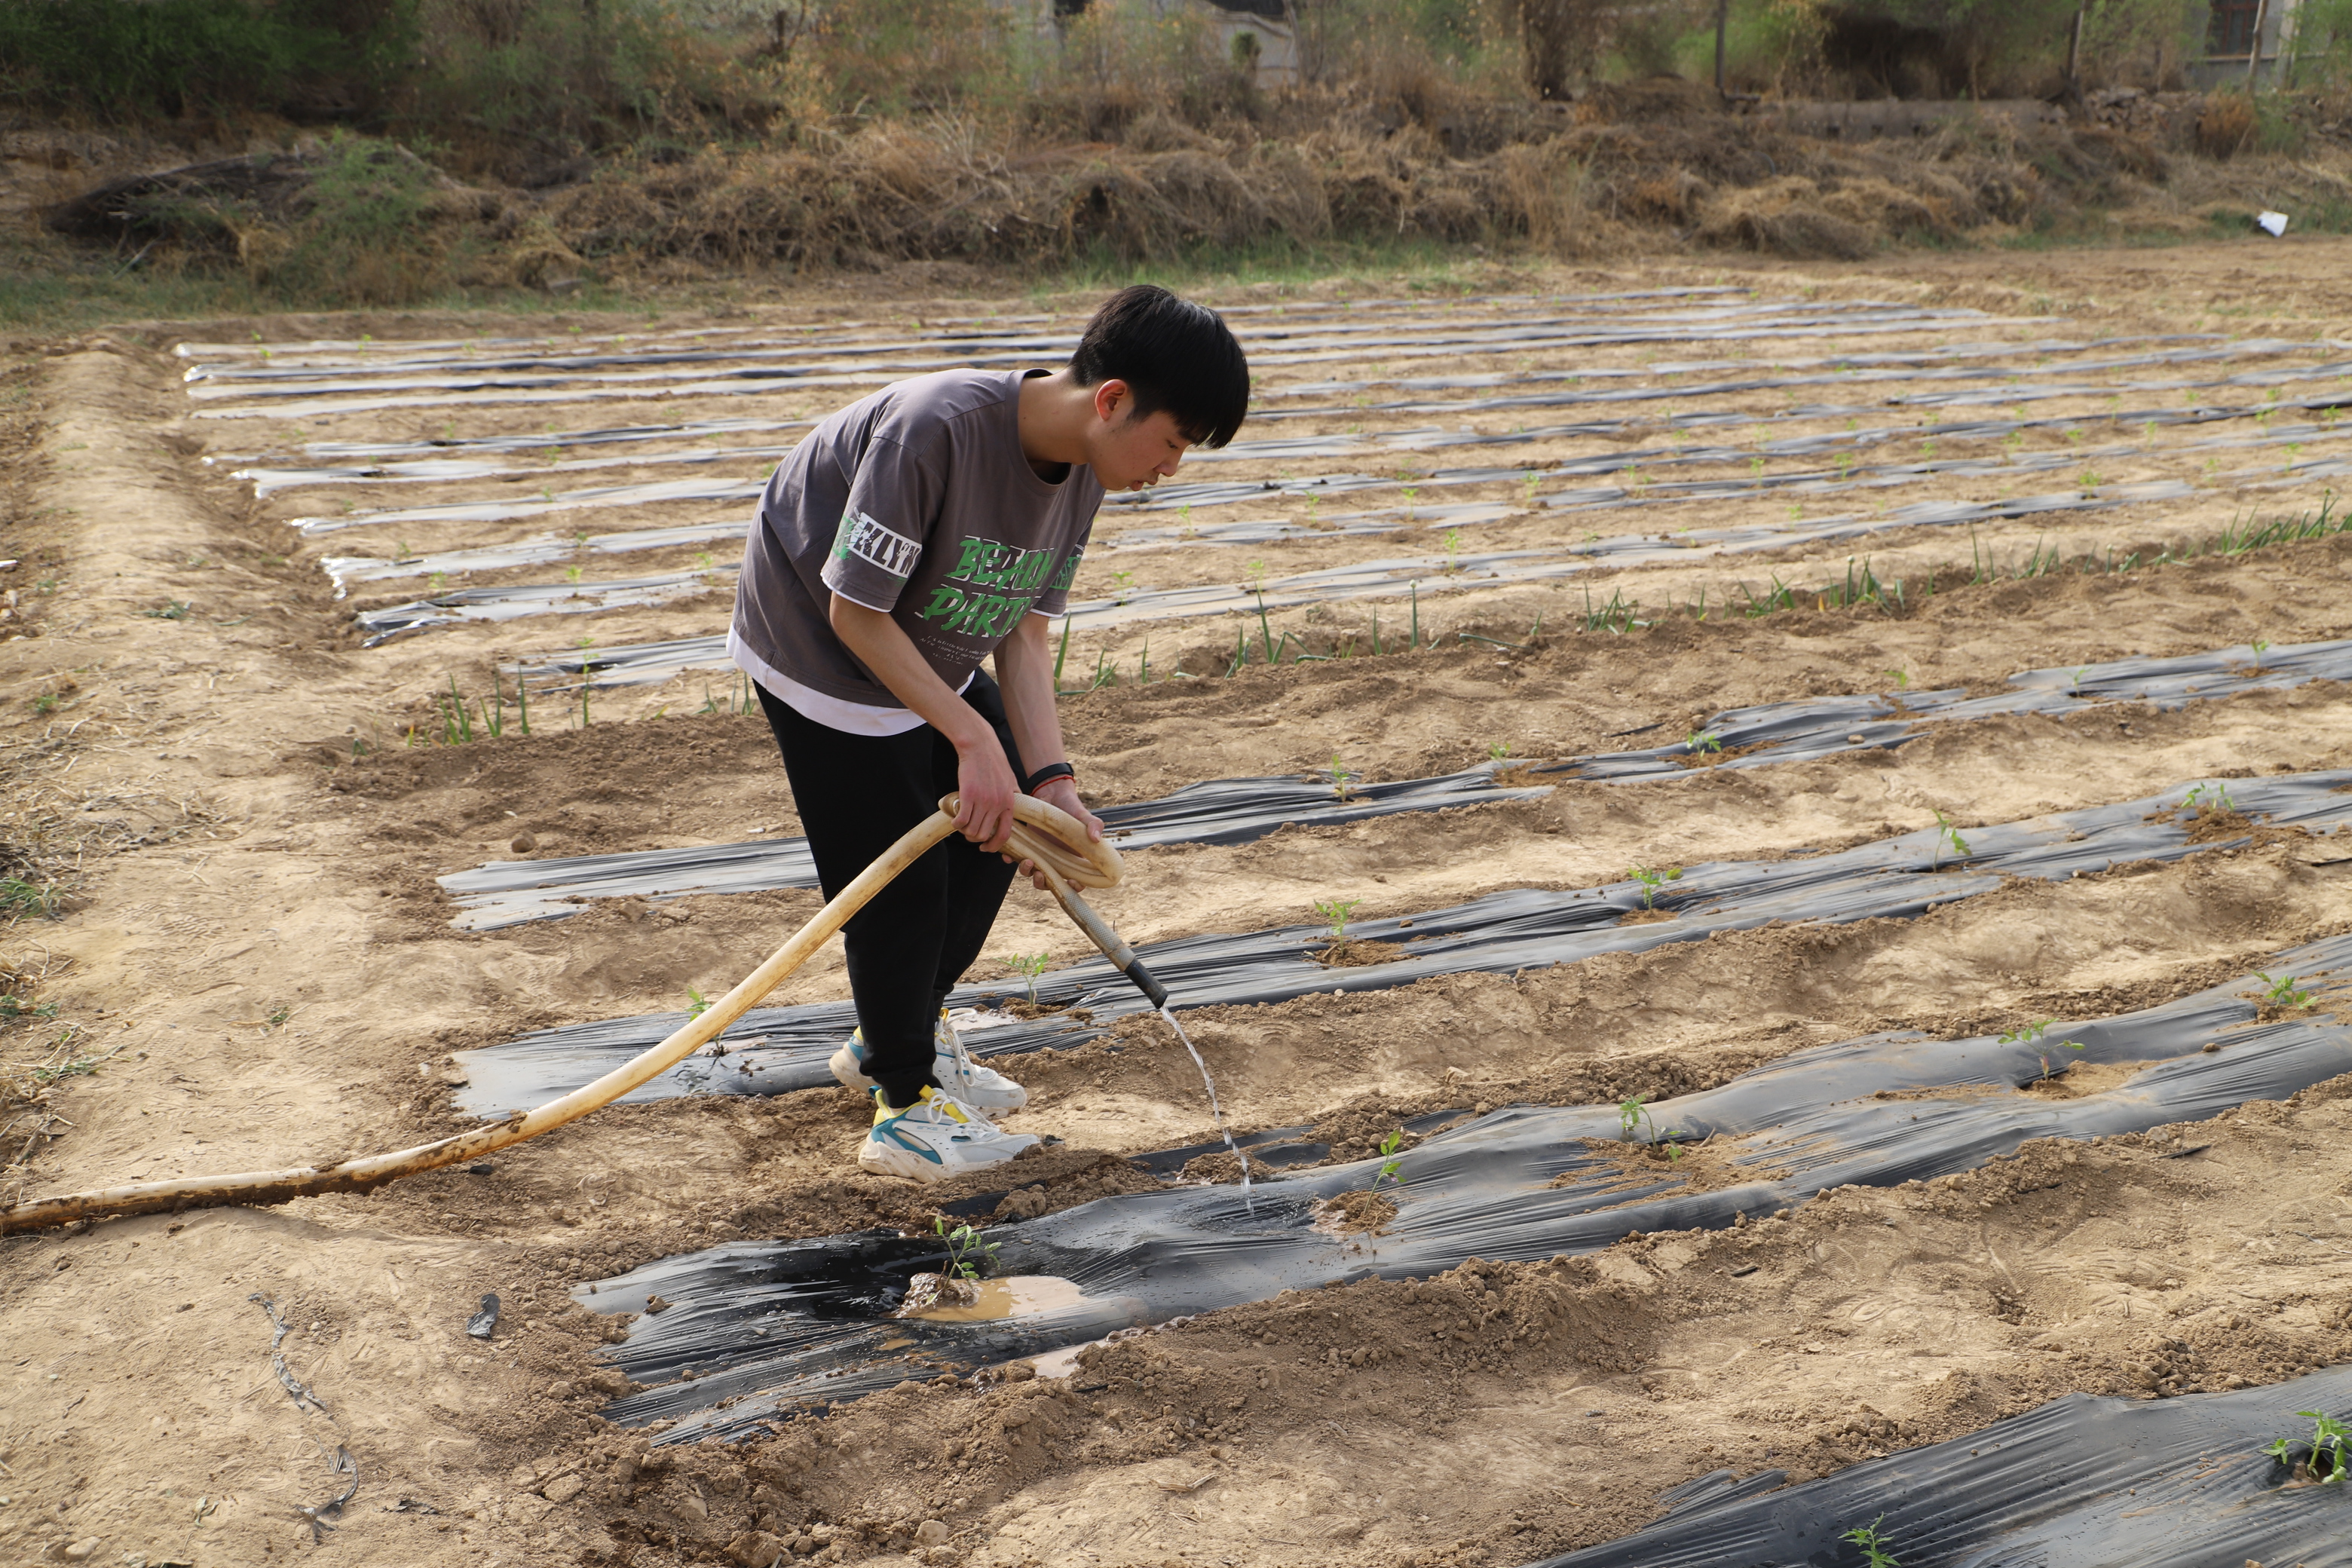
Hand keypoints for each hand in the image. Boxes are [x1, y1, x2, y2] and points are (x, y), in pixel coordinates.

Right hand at [952, 737, 1020, 852]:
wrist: (980, 746)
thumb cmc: (994, 761)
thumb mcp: (1011, 780)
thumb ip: (1014, 796)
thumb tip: (1015, 809)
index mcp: (1009, 803)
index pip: (1005, 834)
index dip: (994, 846)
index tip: (985, 847)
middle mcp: (997, 805)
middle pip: (983, 835)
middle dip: (974, 838)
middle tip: (968, 832)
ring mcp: (983, 801)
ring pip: (971, 830)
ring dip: (964, 831)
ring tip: (961, 824)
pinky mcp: (968, 795)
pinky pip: (961, 820)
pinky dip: (956, 824)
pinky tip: (954, 820)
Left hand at [1011, 776, 1101, 889]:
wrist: (1052, 794)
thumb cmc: (1071, 807)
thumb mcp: (1083, 815)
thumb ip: (1093, 825)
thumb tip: (1096, 839)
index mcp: (1073, 859)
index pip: (1077, 882)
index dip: (1075, 888)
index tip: (1072, 881)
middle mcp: (1056, 861)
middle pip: (1050, 882)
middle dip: (1043, 883)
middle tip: (1041, 874)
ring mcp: (1040, 854)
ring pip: (1031, 873)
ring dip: (1027, 872)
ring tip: (1027, 861)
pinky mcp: (1026, 845)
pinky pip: (1016, 857)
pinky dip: (1010, 859)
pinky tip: (1008, 855)